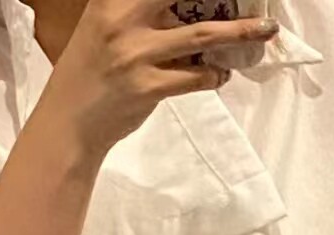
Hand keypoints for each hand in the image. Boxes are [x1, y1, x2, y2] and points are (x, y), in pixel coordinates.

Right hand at [45, 0, 280, 157]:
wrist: (67, 124)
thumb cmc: (87, 72)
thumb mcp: (102, 25)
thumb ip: (135, 8)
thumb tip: (181, 6)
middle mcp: (122, 20)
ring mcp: (135, 55)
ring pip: (201, 37)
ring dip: (239, 33)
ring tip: (265, 29)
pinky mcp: (146, 88)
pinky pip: (194, 79)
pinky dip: (214, 77)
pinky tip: (221, 75)